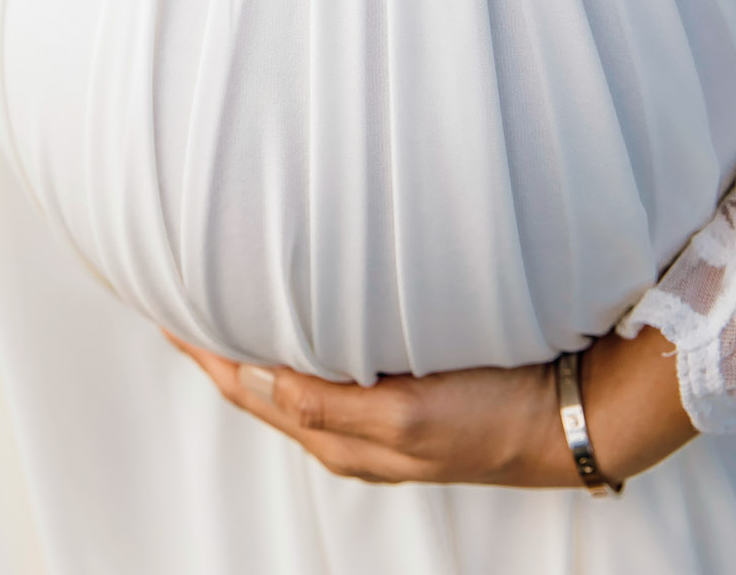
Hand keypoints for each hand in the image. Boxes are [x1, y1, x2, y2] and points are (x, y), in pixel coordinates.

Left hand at [168, 328, 696, 487]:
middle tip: (176, 296)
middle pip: (260, 384)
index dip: (202, 351)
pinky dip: (298, 342)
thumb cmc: (494, 419)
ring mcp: (377, 415)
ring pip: (292, 375)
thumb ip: (326, 402)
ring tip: (221, 301)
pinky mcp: (405, 395)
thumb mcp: (404, 417)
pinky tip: (298, 317)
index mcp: (337, 438)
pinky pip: (330, 366)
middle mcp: (347, 431)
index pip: (246, 389)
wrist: (574, 420)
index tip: (162, 308)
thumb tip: (256, 381)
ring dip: (254, 343)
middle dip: (217, 347)